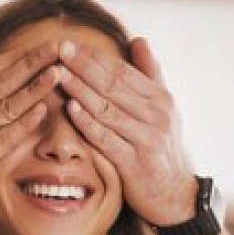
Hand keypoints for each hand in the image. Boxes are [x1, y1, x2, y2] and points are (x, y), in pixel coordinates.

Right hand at [0, 42, 63, 225]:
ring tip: (57, 74)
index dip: (16, 56)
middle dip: (31, 63)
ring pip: (5, 108)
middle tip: (57, 48)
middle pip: (0, 83)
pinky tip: (43, 111)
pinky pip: (4, 138)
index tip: (40, 46)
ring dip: (34, 89)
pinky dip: (24, 124)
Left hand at [58, 38, 198, 225]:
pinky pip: (106, 139)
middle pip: (114, 85)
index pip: (123, 71)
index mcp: (160, 98)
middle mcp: (156, 115)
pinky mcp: (134, 163)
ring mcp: (146, 139)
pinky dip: (88, 123)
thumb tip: (139, 39)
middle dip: (84, 66)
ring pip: (108, 109)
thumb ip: (150, 73)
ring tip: (59, 75)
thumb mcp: (162, 107)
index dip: (95, 56)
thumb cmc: (162, 147)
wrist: (174, 194)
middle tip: (60, 49)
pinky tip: (71, 109)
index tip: (71, 44)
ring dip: (81, 91)